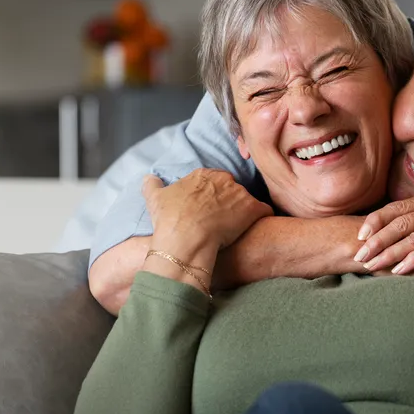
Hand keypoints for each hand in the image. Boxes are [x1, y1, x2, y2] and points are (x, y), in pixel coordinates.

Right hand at [142, 169, 272, 254]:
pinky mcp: (254, 209)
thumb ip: (152, 185)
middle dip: (229, 202)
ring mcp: (241, 193)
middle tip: (221, 220)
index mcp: (203, 174)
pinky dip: (261, 218)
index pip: (212, 181)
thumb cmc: (169, 219)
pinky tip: (255, 228)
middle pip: (231, 189)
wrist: (186, 239)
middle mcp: (224, 179)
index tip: (207, 210)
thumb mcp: (154, 198)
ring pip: (247, 200)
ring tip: (236, 228)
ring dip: (244, 212)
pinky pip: (264, 211)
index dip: (211, 197)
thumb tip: (149, 178)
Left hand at [355, 178, 413, 274]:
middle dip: (374, 240)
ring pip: (410, 238)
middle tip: (355, 253)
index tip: (361, 232)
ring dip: (387, 253)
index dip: (377, 220)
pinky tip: (399, 269)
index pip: (398, 208)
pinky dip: (413, 260)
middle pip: (397, 223)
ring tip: (369, 265)